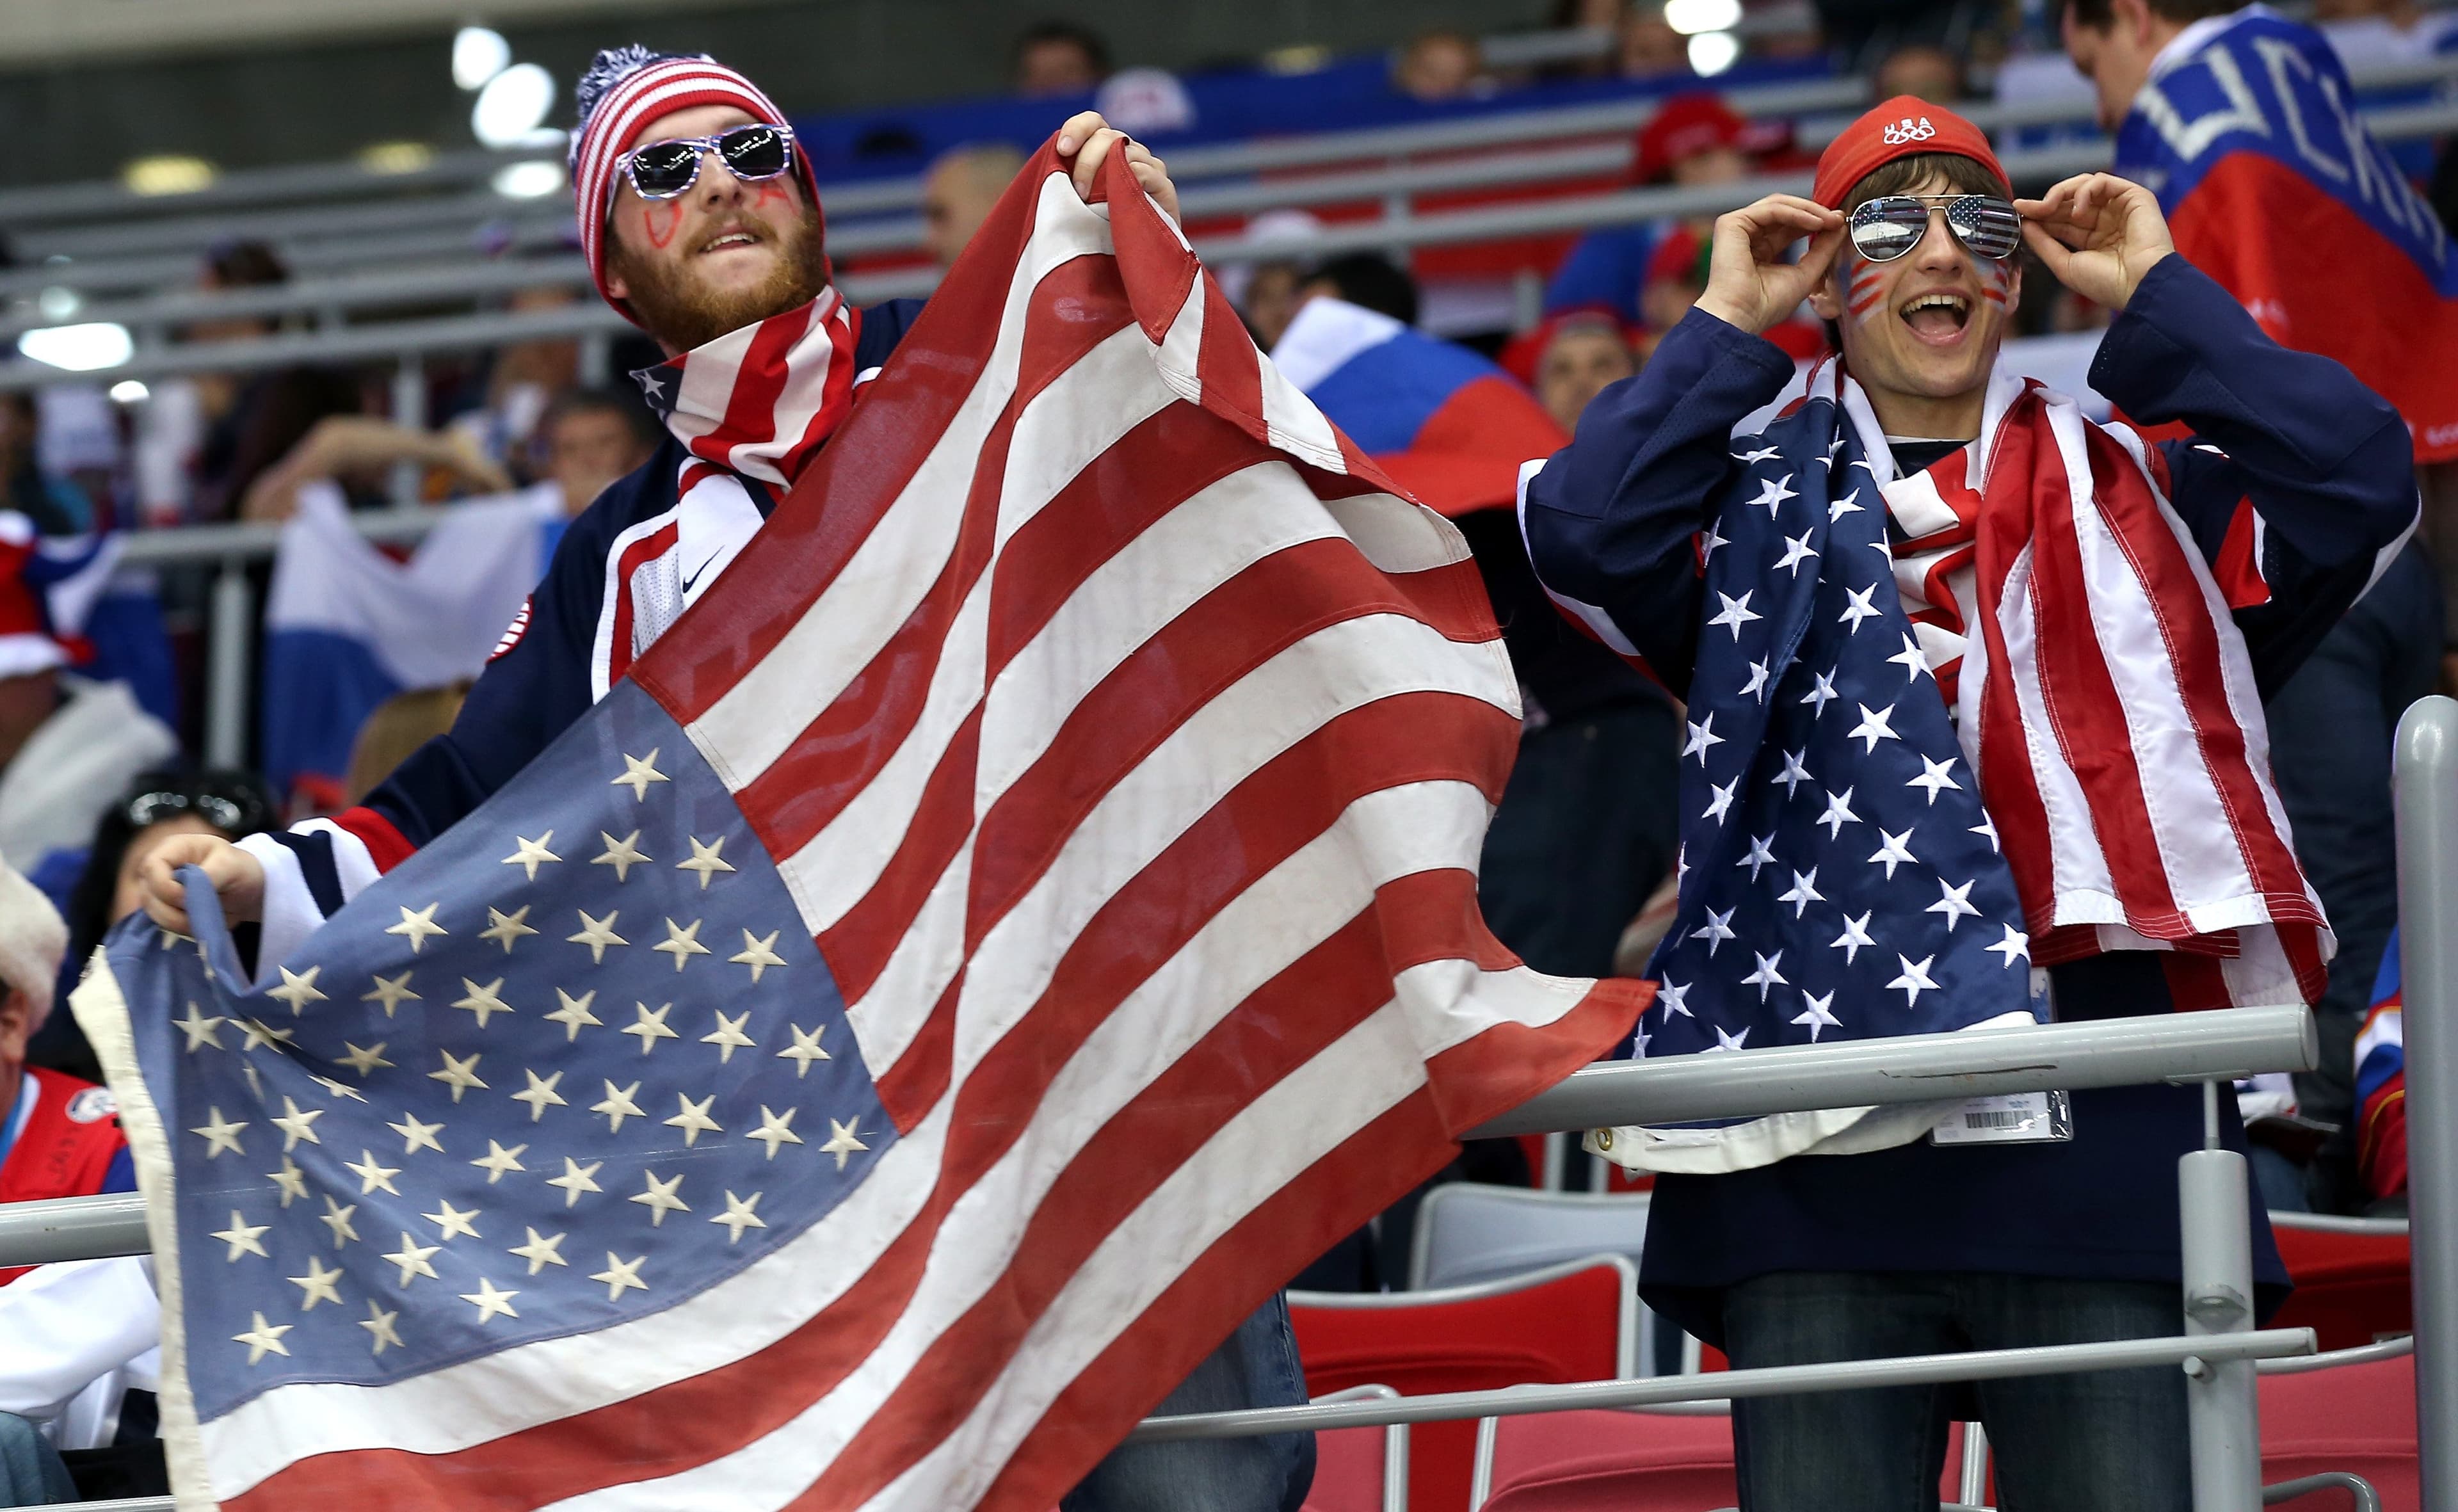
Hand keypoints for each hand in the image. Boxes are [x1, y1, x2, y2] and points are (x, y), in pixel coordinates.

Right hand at [138, 833, 263, 934]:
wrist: (249, 888)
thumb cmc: (240, 868)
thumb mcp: (231, 865)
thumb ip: (207, 876)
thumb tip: (184, 893)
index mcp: (173, 848)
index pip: (151, 867)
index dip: (165, 887)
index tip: (188, 898)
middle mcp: (160, 870)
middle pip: (148, 895)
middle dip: (174, 911)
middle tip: (204, 913)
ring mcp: (159, 893)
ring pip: (153, 915)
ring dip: (179, 924)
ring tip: (206, 919)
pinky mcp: (165, 912)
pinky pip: (163, 926)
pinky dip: (181, 931)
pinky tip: (200, 926)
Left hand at [1056, 112, 1179, 223]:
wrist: (1126, 269)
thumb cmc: (1094, 233)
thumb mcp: (1073, 199)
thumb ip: (1067, 175)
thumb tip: (1055, 156)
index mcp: (1106, 150)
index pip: (1094, 122)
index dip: (1077, 128)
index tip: (1062, 149)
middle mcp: (1129, 152)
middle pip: (1105, 135)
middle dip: (1086, 161)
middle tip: (1077, 191)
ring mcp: (1150, 168)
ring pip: (1124, 151)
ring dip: (1102, 175)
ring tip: (1089, 203)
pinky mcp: (1164, 188)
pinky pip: (1144, 171)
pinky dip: (1127, 180)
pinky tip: (1116, 199)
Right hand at [1693, 195, 1845, 335]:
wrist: (1742, 317)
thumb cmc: (1766, 306)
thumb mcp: (1806, 273)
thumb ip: (1823, 249)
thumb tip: (1840, 225)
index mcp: (1760, 251)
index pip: (1790, 226)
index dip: (1815, 222)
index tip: (1839, 224)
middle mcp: (1747, 237)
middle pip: (1785, 210)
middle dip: (1814, 212)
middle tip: (1838, 219)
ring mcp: (1737, 229)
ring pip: (1778, 205)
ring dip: (1808, 210)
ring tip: (1830, 220)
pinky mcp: (1731, 224)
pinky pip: (1771, 209)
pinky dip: (1796, 213)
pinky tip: (1815, 223)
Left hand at [2016, 173, 2172, 312]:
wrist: (2139, 285)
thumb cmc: (2106, 283)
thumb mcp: (2065, 265)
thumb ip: (2044, 243)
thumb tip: (2025, 224)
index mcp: (2092, 239)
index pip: (2061, 219)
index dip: (2040, 214)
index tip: (2018, 211)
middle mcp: (2106, 221)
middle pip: (2069, 201)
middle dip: (2045, 202)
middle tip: (2026, 208)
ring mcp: (2120, 208)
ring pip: (2084, 185)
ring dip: (2061, 193)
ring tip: (2049, 208)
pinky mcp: (2134, 196)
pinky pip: (2103, 181)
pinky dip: (2084, 191)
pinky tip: (2078, 212)